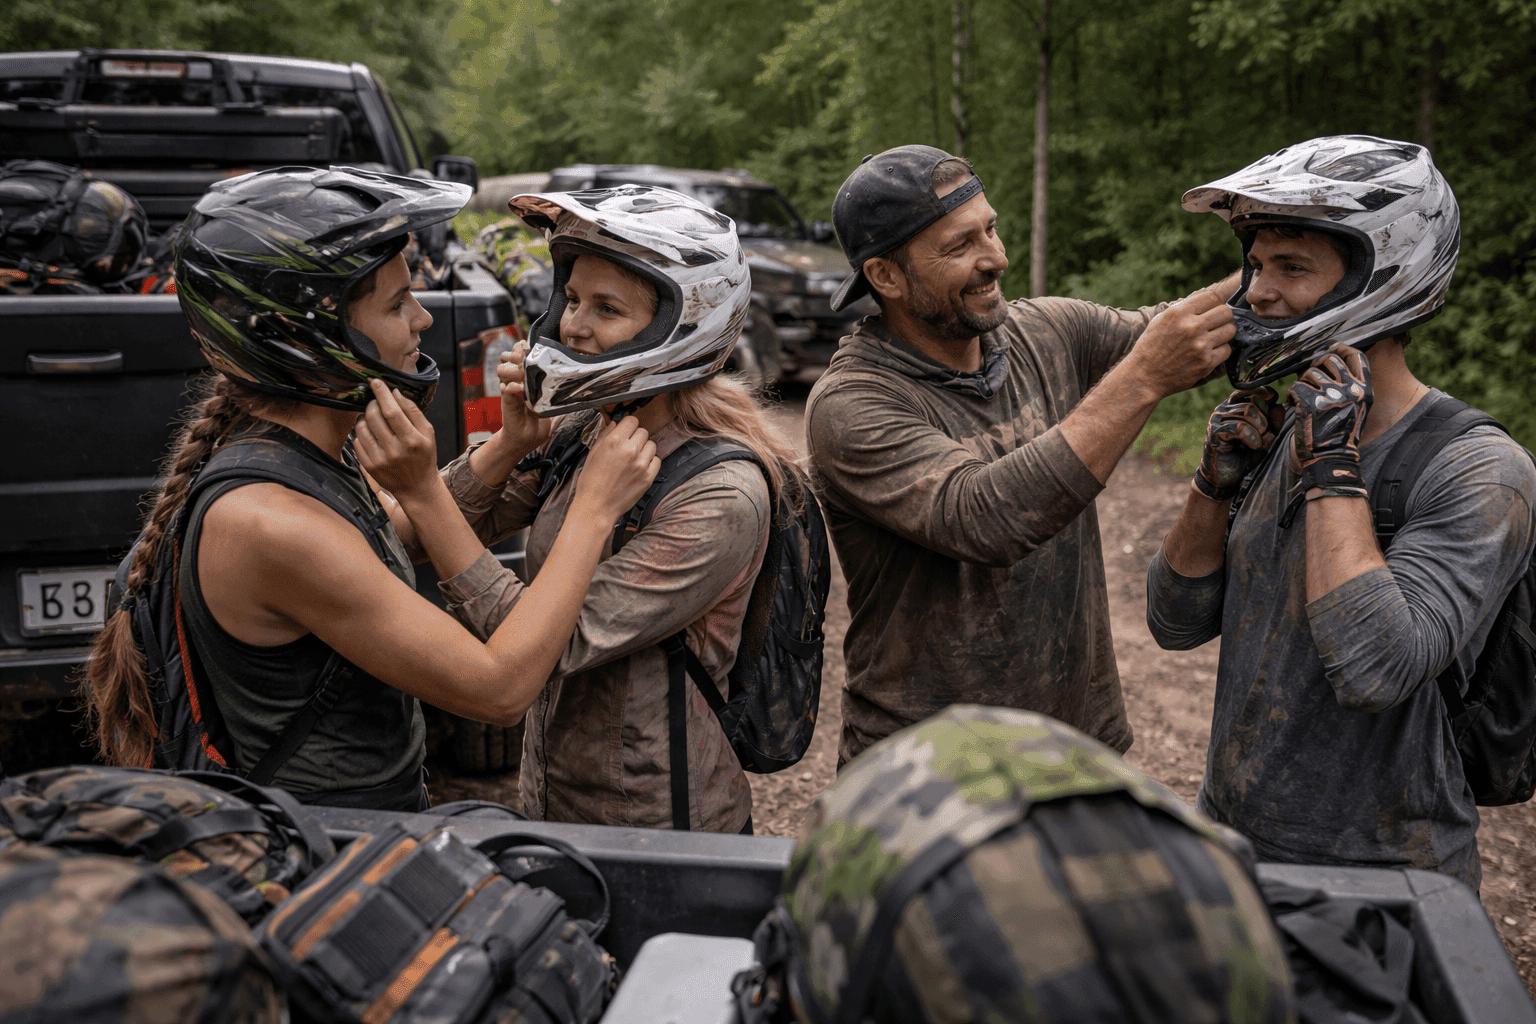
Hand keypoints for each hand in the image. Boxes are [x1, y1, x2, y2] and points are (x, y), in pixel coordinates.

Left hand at [355, 378, 439, 502]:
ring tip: (373, 417)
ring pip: (361, 427)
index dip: (381, 394)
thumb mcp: (428, 433)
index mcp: (412, 440)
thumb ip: (413, 411)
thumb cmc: (424, 457)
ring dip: (364, 416)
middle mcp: (394, 450)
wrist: (417, 487)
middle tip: (376, 401)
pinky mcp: (369, 466)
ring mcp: (379, 460)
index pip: (392, 411)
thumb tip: (395, 393)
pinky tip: (371, 434)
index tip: (376, 381)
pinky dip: (362, 432)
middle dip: (372, 403)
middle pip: (374, 417)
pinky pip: (357, 441)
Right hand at [495, 342, 551, 457]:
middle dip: (516, 353)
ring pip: (501, 369)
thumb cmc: (538, 420)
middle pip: (505, 357)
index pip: (517, 354)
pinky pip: (505, 388)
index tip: (530, 345)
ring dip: (513, 367)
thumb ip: (556, 390)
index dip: (521, 347)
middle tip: (526, 356)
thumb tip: (575, 380)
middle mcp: (514, 381)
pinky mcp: (507, 401)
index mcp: (523, 377)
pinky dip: (513, 386)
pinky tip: (522, 388)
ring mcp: (509, 390)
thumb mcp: (550, 401)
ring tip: (524, 371)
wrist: (526, 439)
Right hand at [570, 415, 659, 522]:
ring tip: (633, 459)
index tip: (627, 431)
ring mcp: (641, 464)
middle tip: (628, 447)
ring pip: (652, 445)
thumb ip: (605, 436)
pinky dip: (650, 462)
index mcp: (614, 441)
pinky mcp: (648, 477)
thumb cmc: (590, 483)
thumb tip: (615, 424)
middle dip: (636, 437)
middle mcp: (630, 450)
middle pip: (643, 432)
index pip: (632, 420)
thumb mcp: (592, 454)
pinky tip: (639, 468)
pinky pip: (657, 460)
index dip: (628, 425)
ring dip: (644, 449)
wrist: (596, 508)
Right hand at [1127, 286, 1236, 397]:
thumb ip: (1184, 307)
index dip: (1223, 296)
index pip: (1213, 296)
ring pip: (1230, 330)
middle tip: (1215, 323)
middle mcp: (1191, 327)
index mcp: (1178, 313)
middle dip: (1223, 316)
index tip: (1226, 296)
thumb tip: (1208, 295)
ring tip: (1211, 338)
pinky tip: (1208, 352)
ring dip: (1224, 333)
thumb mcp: (1161, 320)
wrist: (1144, 377)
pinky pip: (1227, 350)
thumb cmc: (1151, 346)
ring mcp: (1200, 346)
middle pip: (1226, 312)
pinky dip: (1221, 350)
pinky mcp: (1206, 363)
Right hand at [1193, 387, 1283, 500]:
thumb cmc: (1245, 455)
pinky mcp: (1214, 432)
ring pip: (1247, 412)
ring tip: (1259, 444)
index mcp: (1235, 404)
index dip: (1269, 401)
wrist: (1227, 477)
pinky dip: (1252, 438)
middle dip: (1266, 421)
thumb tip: (1278, 406)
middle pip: (1254, 401)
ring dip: (1260, 431)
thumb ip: (1274, 421)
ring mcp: (1217, 418)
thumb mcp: (1266, 436)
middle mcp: (1224, 407)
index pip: (1255, 389)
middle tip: (1265, 437)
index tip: (1272, 419)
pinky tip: (1252, 446)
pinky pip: (1240, 427)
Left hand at [1288, 344, 1372, 498]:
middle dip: (1316, 365)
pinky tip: (1294, 406)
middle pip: (1330, 359)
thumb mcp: (1356, 408)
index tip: (1332, 349)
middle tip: (1309, 377)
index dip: (1342, 348)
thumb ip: (1351, 386)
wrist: (1331, 459)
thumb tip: (1330, 360)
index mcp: (1365, 390)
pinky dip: (1292, 395)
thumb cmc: (1340, 434)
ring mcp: (1331, 395)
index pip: (1357, 356)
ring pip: (1310, 373)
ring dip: (1302, 383)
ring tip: (1302, 398)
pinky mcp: (1311, 402)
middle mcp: (1351, 390)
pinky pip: (1296, 387)